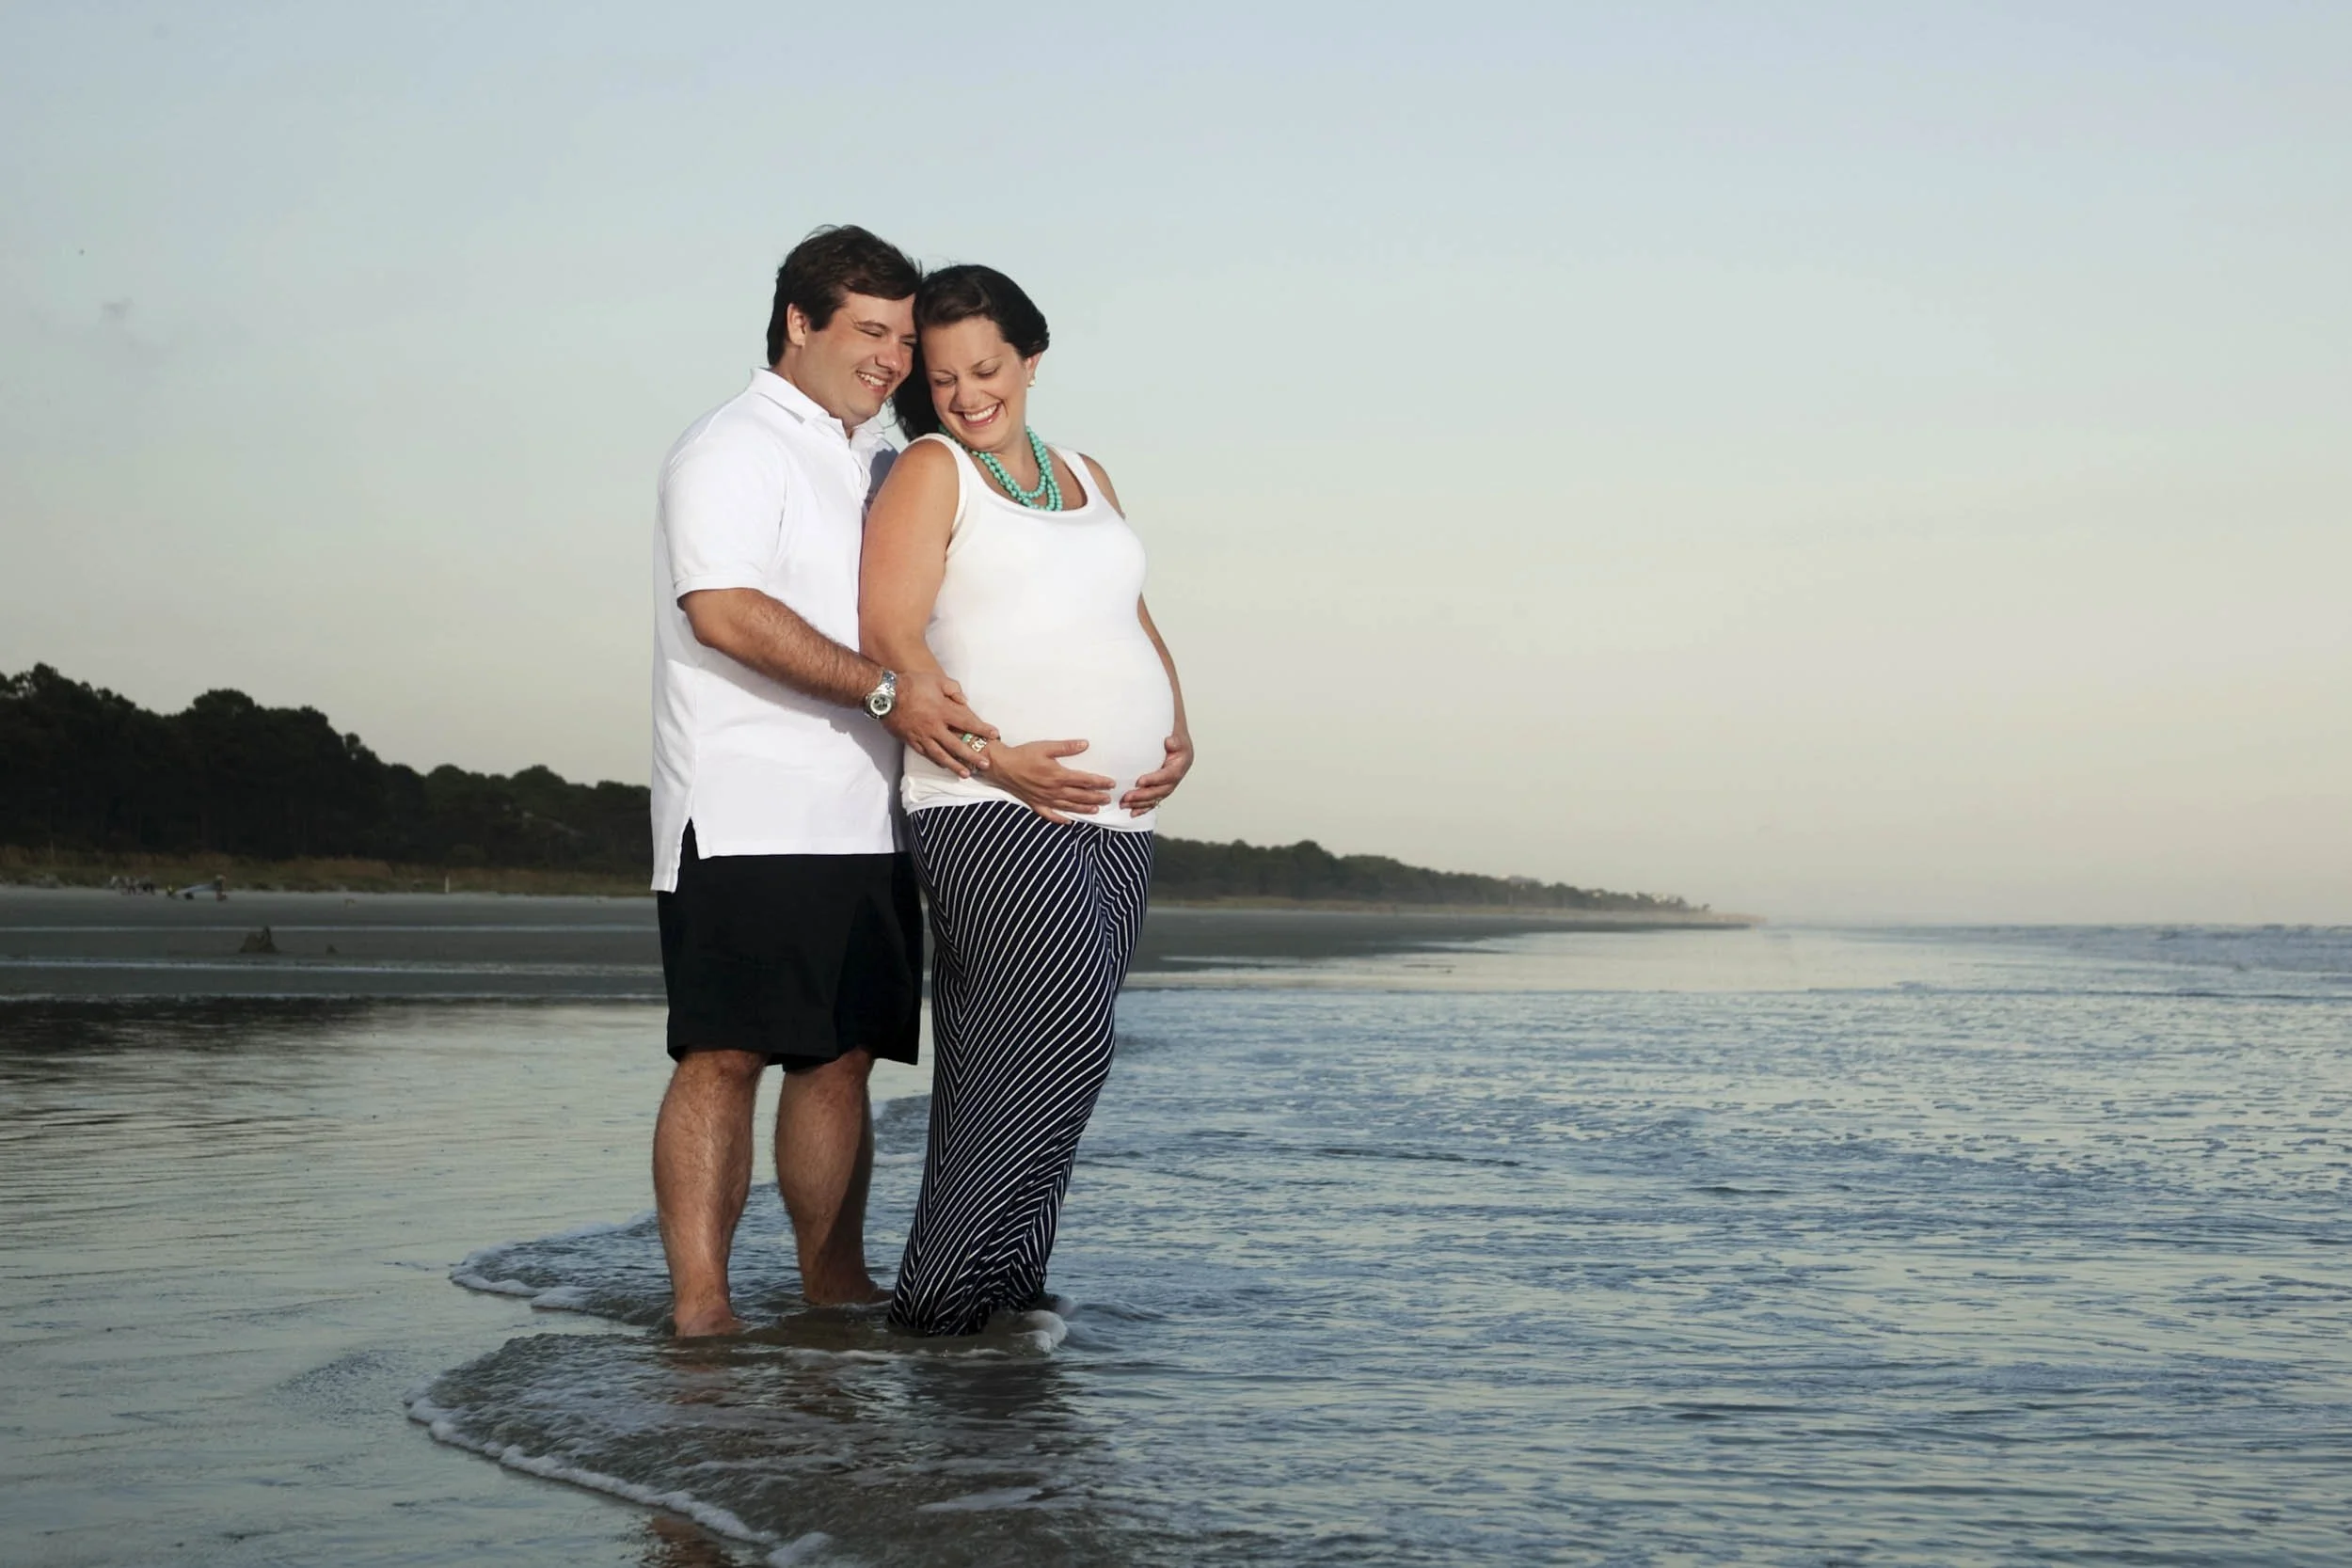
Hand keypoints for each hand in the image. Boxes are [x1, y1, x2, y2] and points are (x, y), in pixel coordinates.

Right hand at [882, 669, 998, 777]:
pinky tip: (944, 766)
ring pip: (941, 755)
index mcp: (942, 711)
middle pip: (957, 745)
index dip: (982, 729)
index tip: (994, 735)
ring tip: (966, 774)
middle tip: (985, 764)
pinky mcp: (911, 741)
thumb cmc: (911, 684)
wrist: (884, 695)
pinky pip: (926, 754)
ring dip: (955, 766)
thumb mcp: (936, 680)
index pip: (967, 722)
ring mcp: (922, 736)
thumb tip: (964, 701)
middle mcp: (934, 727)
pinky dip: (936, 761)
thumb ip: (953, 689)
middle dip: (972, 756)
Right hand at [989, 739, 1115, 823]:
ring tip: (1096, 810)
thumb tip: (1085, 744)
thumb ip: (1066, 747)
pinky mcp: (1035, 804)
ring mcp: (1045, 799)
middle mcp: (1054, 790)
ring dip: (1084, 809)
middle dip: (1096, 797)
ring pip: (1069, 807)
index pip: (1085, 780)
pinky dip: (1060, 819)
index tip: (1111, 784)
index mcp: (1058, 775)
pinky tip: (1069, 822)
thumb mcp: (1046, 747)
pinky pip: (1050, 815)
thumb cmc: (1023, 755)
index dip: (1099, 782)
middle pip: (1080, 796)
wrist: (1001, 766)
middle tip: (1108, 799)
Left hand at [1120, 730, 1193, 813]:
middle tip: (1127, 797)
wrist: (1175, 738)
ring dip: (1140, 803)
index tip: (1139, 782)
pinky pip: (1154, 800)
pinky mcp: (1162, 788)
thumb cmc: (1173, 735)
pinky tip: (1133, 812)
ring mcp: (1169, 784)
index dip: (1154, 780)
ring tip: (1124, 805)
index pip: (1168, 775)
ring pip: (1156, 798)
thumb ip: (1174, 740)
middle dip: (1143, 795)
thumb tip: (1169, 742)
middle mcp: (1176, 777)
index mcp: (1181, 764)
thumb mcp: (1176, 734)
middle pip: (1161, 791)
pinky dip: (1144, 808)